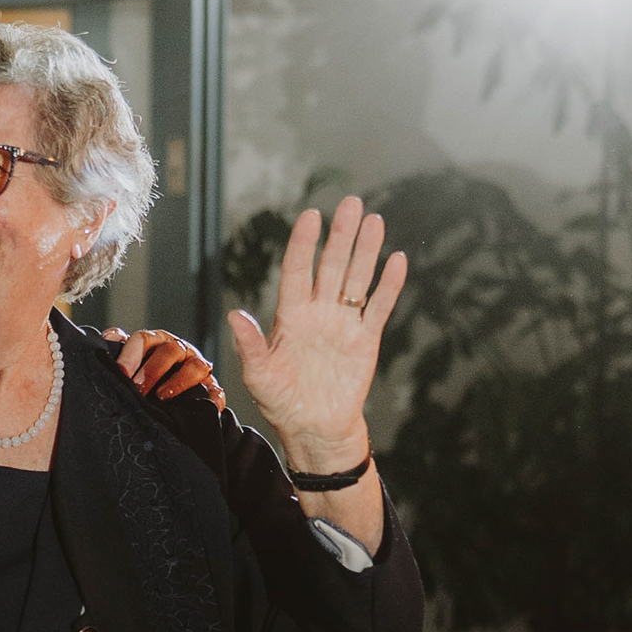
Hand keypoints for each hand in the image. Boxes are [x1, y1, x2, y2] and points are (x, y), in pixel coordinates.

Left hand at [103, 326, 224, 408]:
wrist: (164, 397)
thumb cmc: (143, 375)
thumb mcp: (129, 361)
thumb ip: (119, 348)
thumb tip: (110, 337)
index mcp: (156, 341)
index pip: (144, 339)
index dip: (131, 355)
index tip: (120, 372)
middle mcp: (179, 350)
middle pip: (170, 351)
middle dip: (152, 371)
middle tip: (137, 389)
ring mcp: (197, 367)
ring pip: (196, 367)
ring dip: (179, 381)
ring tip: (161, 397)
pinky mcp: (211, 388)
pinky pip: (217, 392)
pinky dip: (213, 399)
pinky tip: (204, 407)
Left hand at [227, 196, 402, 473]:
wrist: (315, 428)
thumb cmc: (281, 402)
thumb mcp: (259, 375)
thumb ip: (250, 345)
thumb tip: (234, 315)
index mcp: (290, 316)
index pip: (297, 271)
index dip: (304, 244)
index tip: (311, 216)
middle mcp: (318, 312)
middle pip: (331, 266)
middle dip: (341, 235)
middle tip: (351, 203)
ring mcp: (343, 323)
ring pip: (356, 279)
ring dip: (366, 251)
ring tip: (374, 220)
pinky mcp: (366, 340)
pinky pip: (379, 308)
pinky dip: (389, 286)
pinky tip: (397, 261)